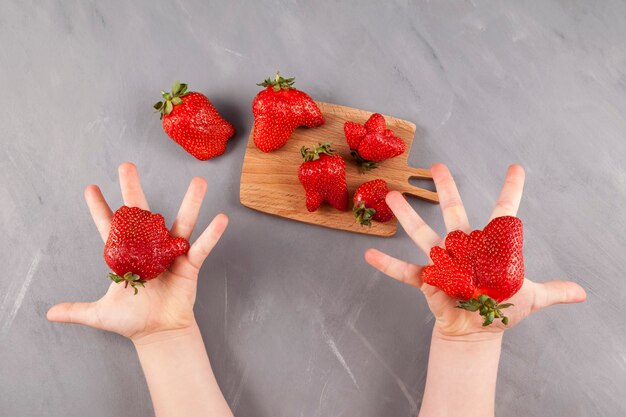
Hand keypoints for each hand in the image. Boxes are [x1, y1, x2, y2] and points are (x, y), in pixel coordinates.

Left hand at [47, 162, 227, 343]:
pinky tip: (220, 219)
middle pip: (142, 214)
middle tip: (126, 166)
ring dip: (191, 202)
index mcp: (127, 256)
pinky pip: (202, 247)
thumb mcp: (99, 314)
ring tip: (199, 182)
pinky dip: (212, 234)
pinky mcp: (189, 265)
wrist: (158, 334)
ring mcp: (171, 254)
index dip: (100, 208)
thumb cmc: (132, 321)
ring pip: (182, 222)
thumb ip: (76, 310)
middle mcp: (149, 249)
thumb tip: (49, 314)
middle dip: (132, 189)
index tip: (91, 188)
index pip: (110, 227)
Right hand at [365, 164, 585, 338]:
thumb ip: (553, 291)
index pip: (505, 214)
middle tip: (438, 166)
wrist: (477, 332)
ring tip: (392, 195)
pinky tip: (370, 255)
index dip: (511, 191)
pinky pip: (406, 273)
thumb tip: (583, 293)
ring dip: (408, 216)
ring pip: (425, 235)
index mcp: (492, 248)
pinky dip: (388, 266)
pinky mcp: (428, 282)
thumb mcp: (531, 299)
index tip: (516, 168)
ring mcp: (444, 263)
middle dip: (446, 190)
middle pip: (455, 214)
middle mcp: (465, 249)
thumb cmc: (500, 309)